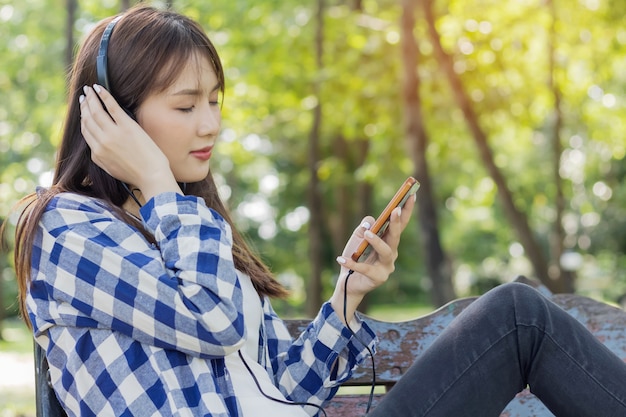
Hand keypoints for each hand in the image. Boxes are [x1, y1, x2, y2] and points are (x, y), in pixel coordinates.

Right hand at [79, 84, 178, 198]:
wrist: (152, 176)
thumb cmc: (136, 174)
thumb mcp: (111, 170)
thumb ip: (100, 158)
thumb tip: (95, 149)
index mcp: (97, 153)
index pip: (85, 131)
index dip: (83, 118)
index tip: (83, 109)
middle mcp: (102, 141)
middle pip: (88, 119)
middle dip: (84, 105)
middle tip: (84, 95)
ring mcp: (114, 133)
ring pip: (96, 111)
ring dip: (91, 98)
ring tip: (89, 90)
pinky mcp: (127, 126)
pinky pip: (112, 107)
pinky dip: (104, 96)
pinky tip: (99, 88)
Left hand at [330, 193, 415, 323]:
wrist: (347, 282)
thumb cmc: (355, 257)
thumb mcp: (357, 238)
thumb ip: (364, 227)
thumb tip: (370, 222)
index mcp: (388, 242)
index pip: (400, 225)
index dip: (407, 211)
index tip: (411, 195)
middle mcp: (391, 254)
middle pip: (395, 237)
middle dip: (396, 223)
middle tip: (395, 210)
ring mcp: (386, 267)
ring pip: (385, 251)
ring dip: (376, 241)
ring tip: (367, 234)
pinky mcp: (376, 278)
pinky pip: (364, 268)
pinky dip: (352, 263)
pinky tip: (341, 258)